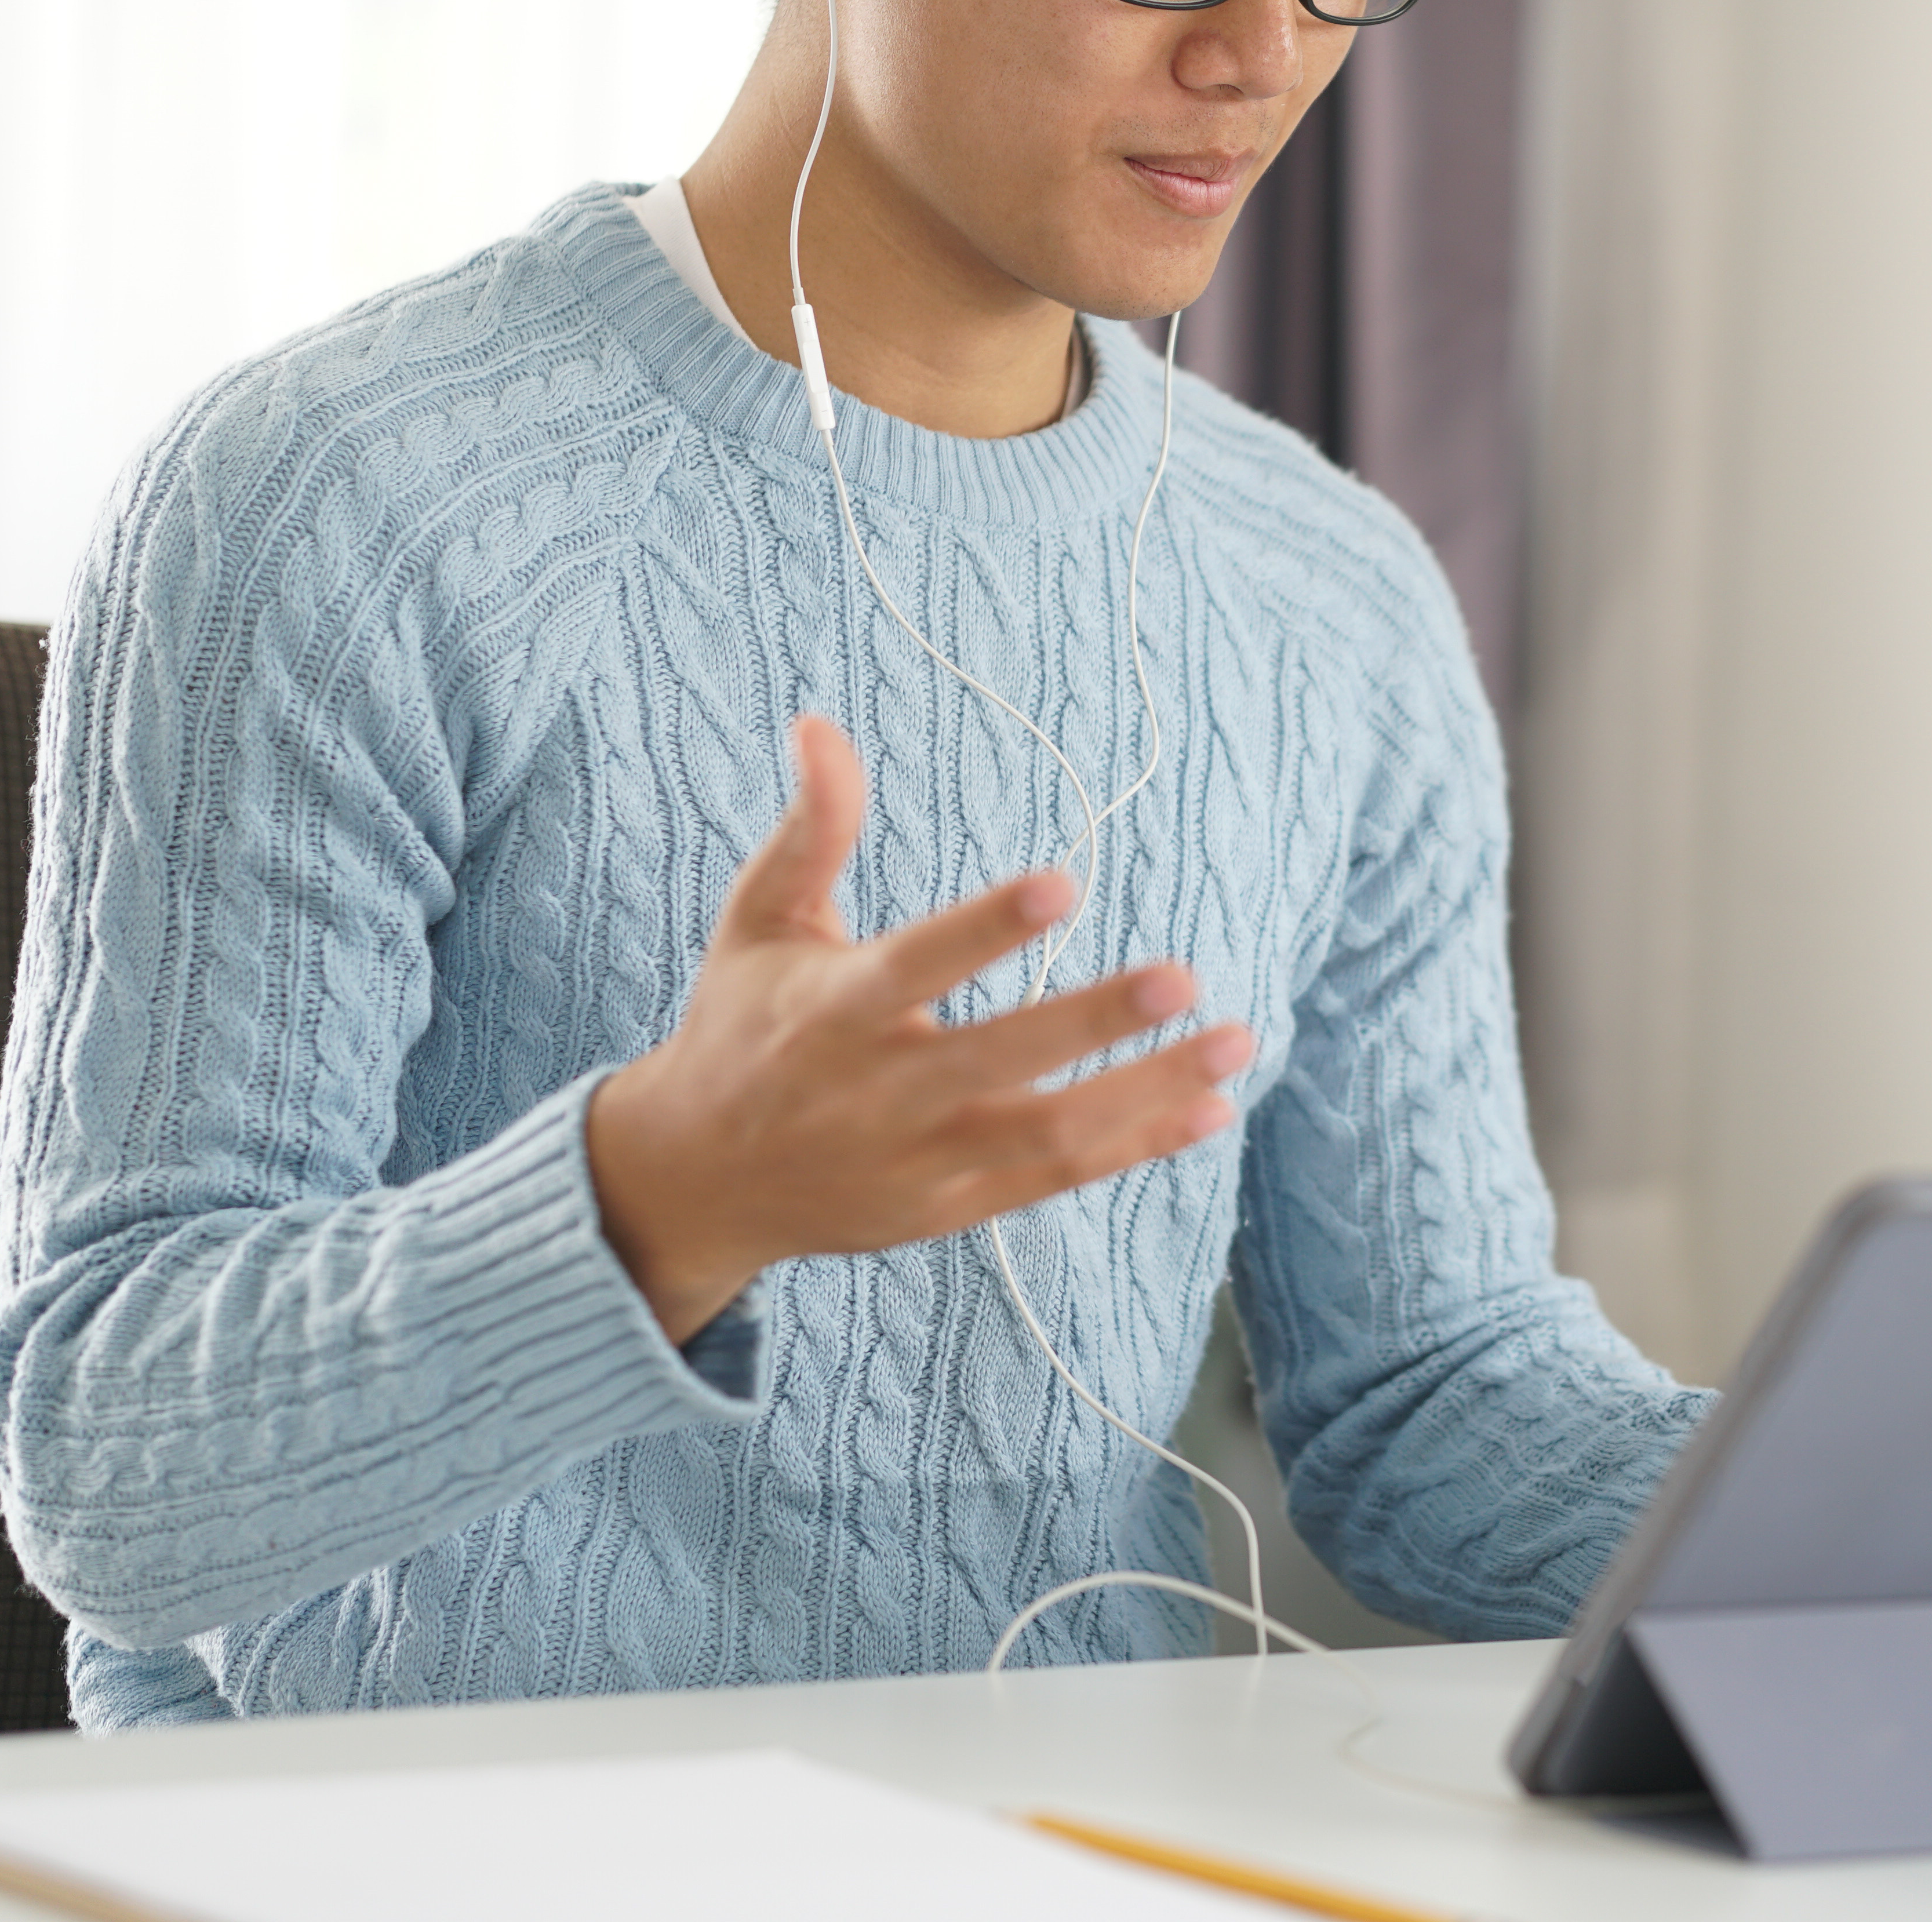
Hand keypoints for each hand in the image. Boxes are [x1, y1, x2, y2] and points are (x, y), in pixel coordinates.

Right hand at [585, 716, 1252, 1341]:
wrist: (695, 1182)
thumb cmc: (739, 1028)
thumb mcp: (759, 923)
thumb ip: (812, 830)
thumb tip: (821, 723)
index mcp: (833, 1012)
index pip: (918, 965)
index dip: (987, 928)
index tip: (1065, 882)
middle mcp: (879, 1094)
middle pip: (999, 1057)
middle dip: (1094, 1020)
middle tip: (1184, 975)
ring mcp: (920, 1161)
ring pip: (1049, 1130)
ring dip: (1149, 1089)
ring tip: (1236, 1042)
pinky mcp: (951, 1209)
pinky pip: (1057, 1179)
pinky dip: (1137, 1146)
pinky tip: (1212, 1109)